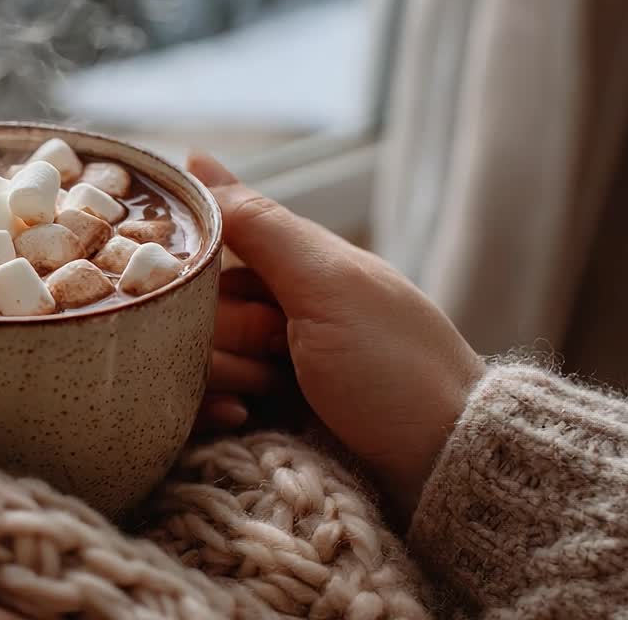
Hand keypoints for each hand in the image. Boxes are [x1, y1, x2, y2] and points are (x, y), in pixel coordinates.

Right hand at [188, 154, 484, 518]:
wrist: (439, 468)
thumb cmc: (395, 367)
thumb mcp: (329, 285)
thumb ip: (260, 227)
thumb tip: (197, 159)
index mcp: (291, 267)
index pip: (204, 247)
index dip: (193, 268)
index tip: (200, 288)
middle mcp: (270, 311)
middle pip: (193, 307)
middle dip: (221, 332)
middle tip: (274, 351)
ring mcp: (261, 368)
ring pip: (188, 356)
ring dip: (221, 375)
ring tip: (268, 393)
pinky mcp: (253, 418)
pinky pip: (196, 406)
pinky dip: (210, 411)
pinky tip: (242, 418)